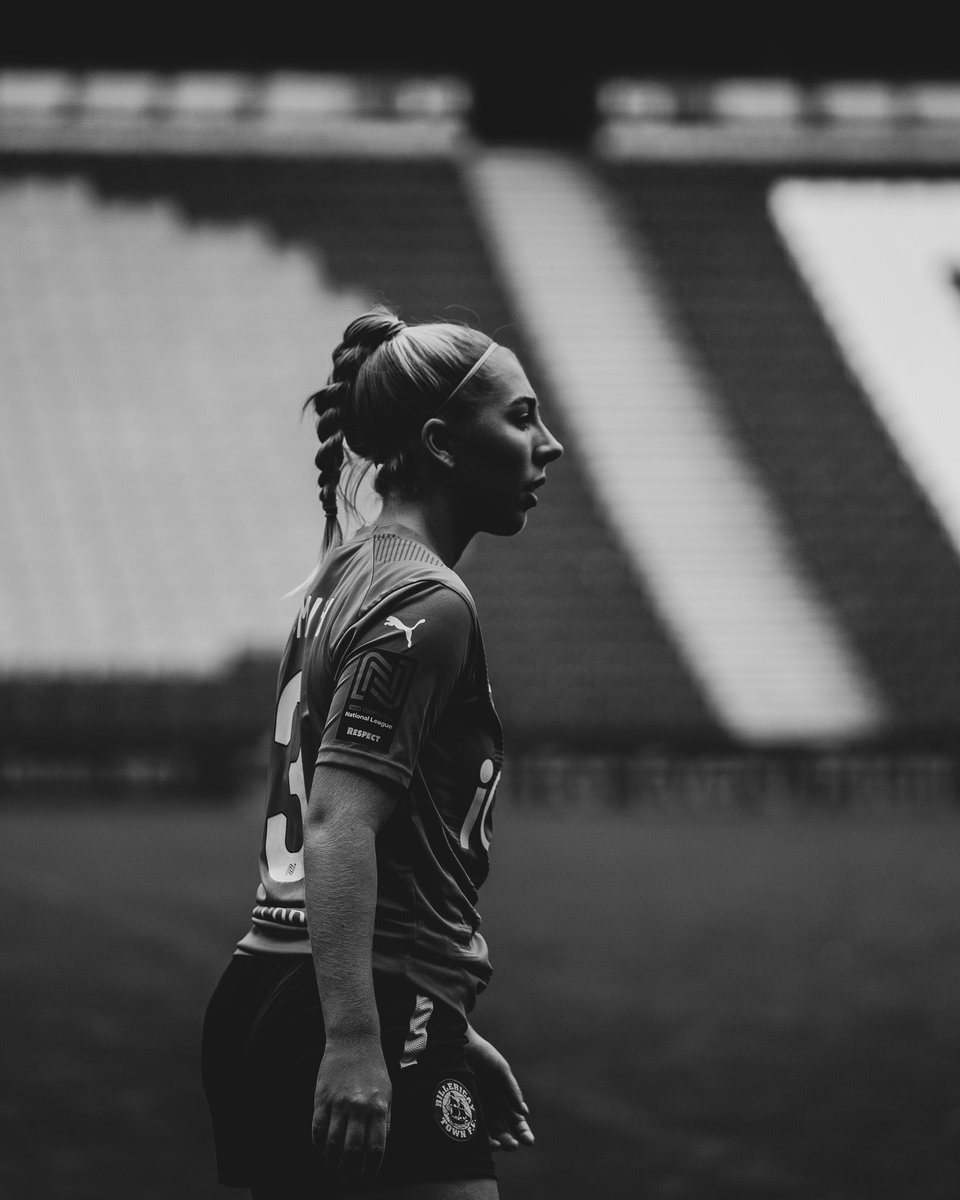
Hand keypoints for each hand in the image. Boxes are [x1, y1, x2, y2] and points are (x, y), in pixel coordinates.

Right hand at [312, 1035, 391, 1184]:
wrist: (354, 1041)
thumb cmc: (374, 1068)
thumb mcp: (388, 1093)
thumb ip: (385, 1120)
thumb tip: (379, 1145)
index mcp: (379, 1107)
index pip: (375, 1148)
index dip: (370, 1168)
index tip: (366, 1176)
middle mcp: (359, 1107)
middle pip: (353, 1150)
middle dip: (350, 1169)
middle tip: (348, 1177)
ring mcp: (339, 1103)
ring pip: (333, 1143)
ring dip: (333, 1161)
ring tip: (335, 1167)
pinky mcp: (322, 1098)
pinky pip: (318, 1128)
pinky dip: (318, 1144)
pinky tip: (322, 1151)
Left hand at [465, 1026, 533, 1151]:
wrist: (458, 1045)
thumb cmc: (482, 1055)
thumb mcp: (501, 1071)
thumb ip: (512, 1090)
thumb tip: (524, 1113)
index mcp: (503, 1099)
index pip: (516, 1121)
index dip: (523, 1132)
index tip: (529, 1142)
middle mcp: (490, 1108)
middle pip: (502, 1131)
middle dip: (509, 1141)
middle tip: (513, 1145)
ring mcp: (475, 1110)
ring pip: (487, 1134)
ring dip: (495, 1143)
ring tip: (499, 1145)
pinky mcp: (459, 1111)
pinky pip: (469, 1128)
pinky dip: (477, 1138)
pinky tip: (483, 1140)